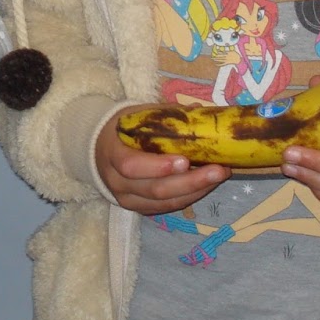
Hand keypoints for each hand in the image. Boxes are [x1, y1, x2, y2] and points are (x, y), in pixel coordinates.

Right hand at [96, 106, 227, 214]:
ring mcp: (127, 199)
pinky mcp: (138, 208)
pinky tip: (206, 186)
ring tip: (220, 176)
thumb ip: (164, 115)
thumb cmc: (122, 130)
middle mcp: (117, 182)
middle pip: (154, 189)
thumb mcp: (136, 116)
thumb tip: (199, 111)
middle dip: (190, 181)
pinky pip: (166, 208)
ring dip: (196, 190)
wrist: (99, 149)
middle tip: (218, 170)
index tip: (185, 160)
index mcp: (112, 154)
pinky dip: (188, 198)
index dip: (158, 166)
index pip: (131, 166)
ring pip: (164, 202)